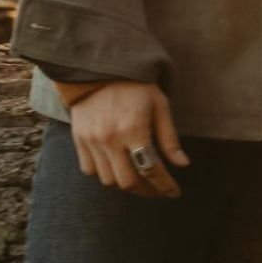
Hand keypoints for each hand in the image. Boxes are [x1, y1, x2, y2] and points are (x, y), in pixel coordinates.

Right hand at [70, 80, 187, 197]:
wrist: (100, 70)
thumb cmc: (136, 87)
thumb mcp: (159, 106)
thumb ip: (169, 138)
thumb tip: (182, 164)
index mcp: (134, 129)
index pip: (151, 169)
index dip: (164, 186)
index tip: (174, 192)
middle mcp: (110, 139)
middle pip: (128, 182)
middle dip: (146, 190)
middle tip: (157, 189)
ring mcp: (92, 141)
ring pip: (108, 180)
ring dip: (125, 183)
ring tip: (139, 178)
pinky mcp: (79, 139)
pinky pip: (89, 170)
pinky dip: (103, 174)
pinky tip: (116, 167)